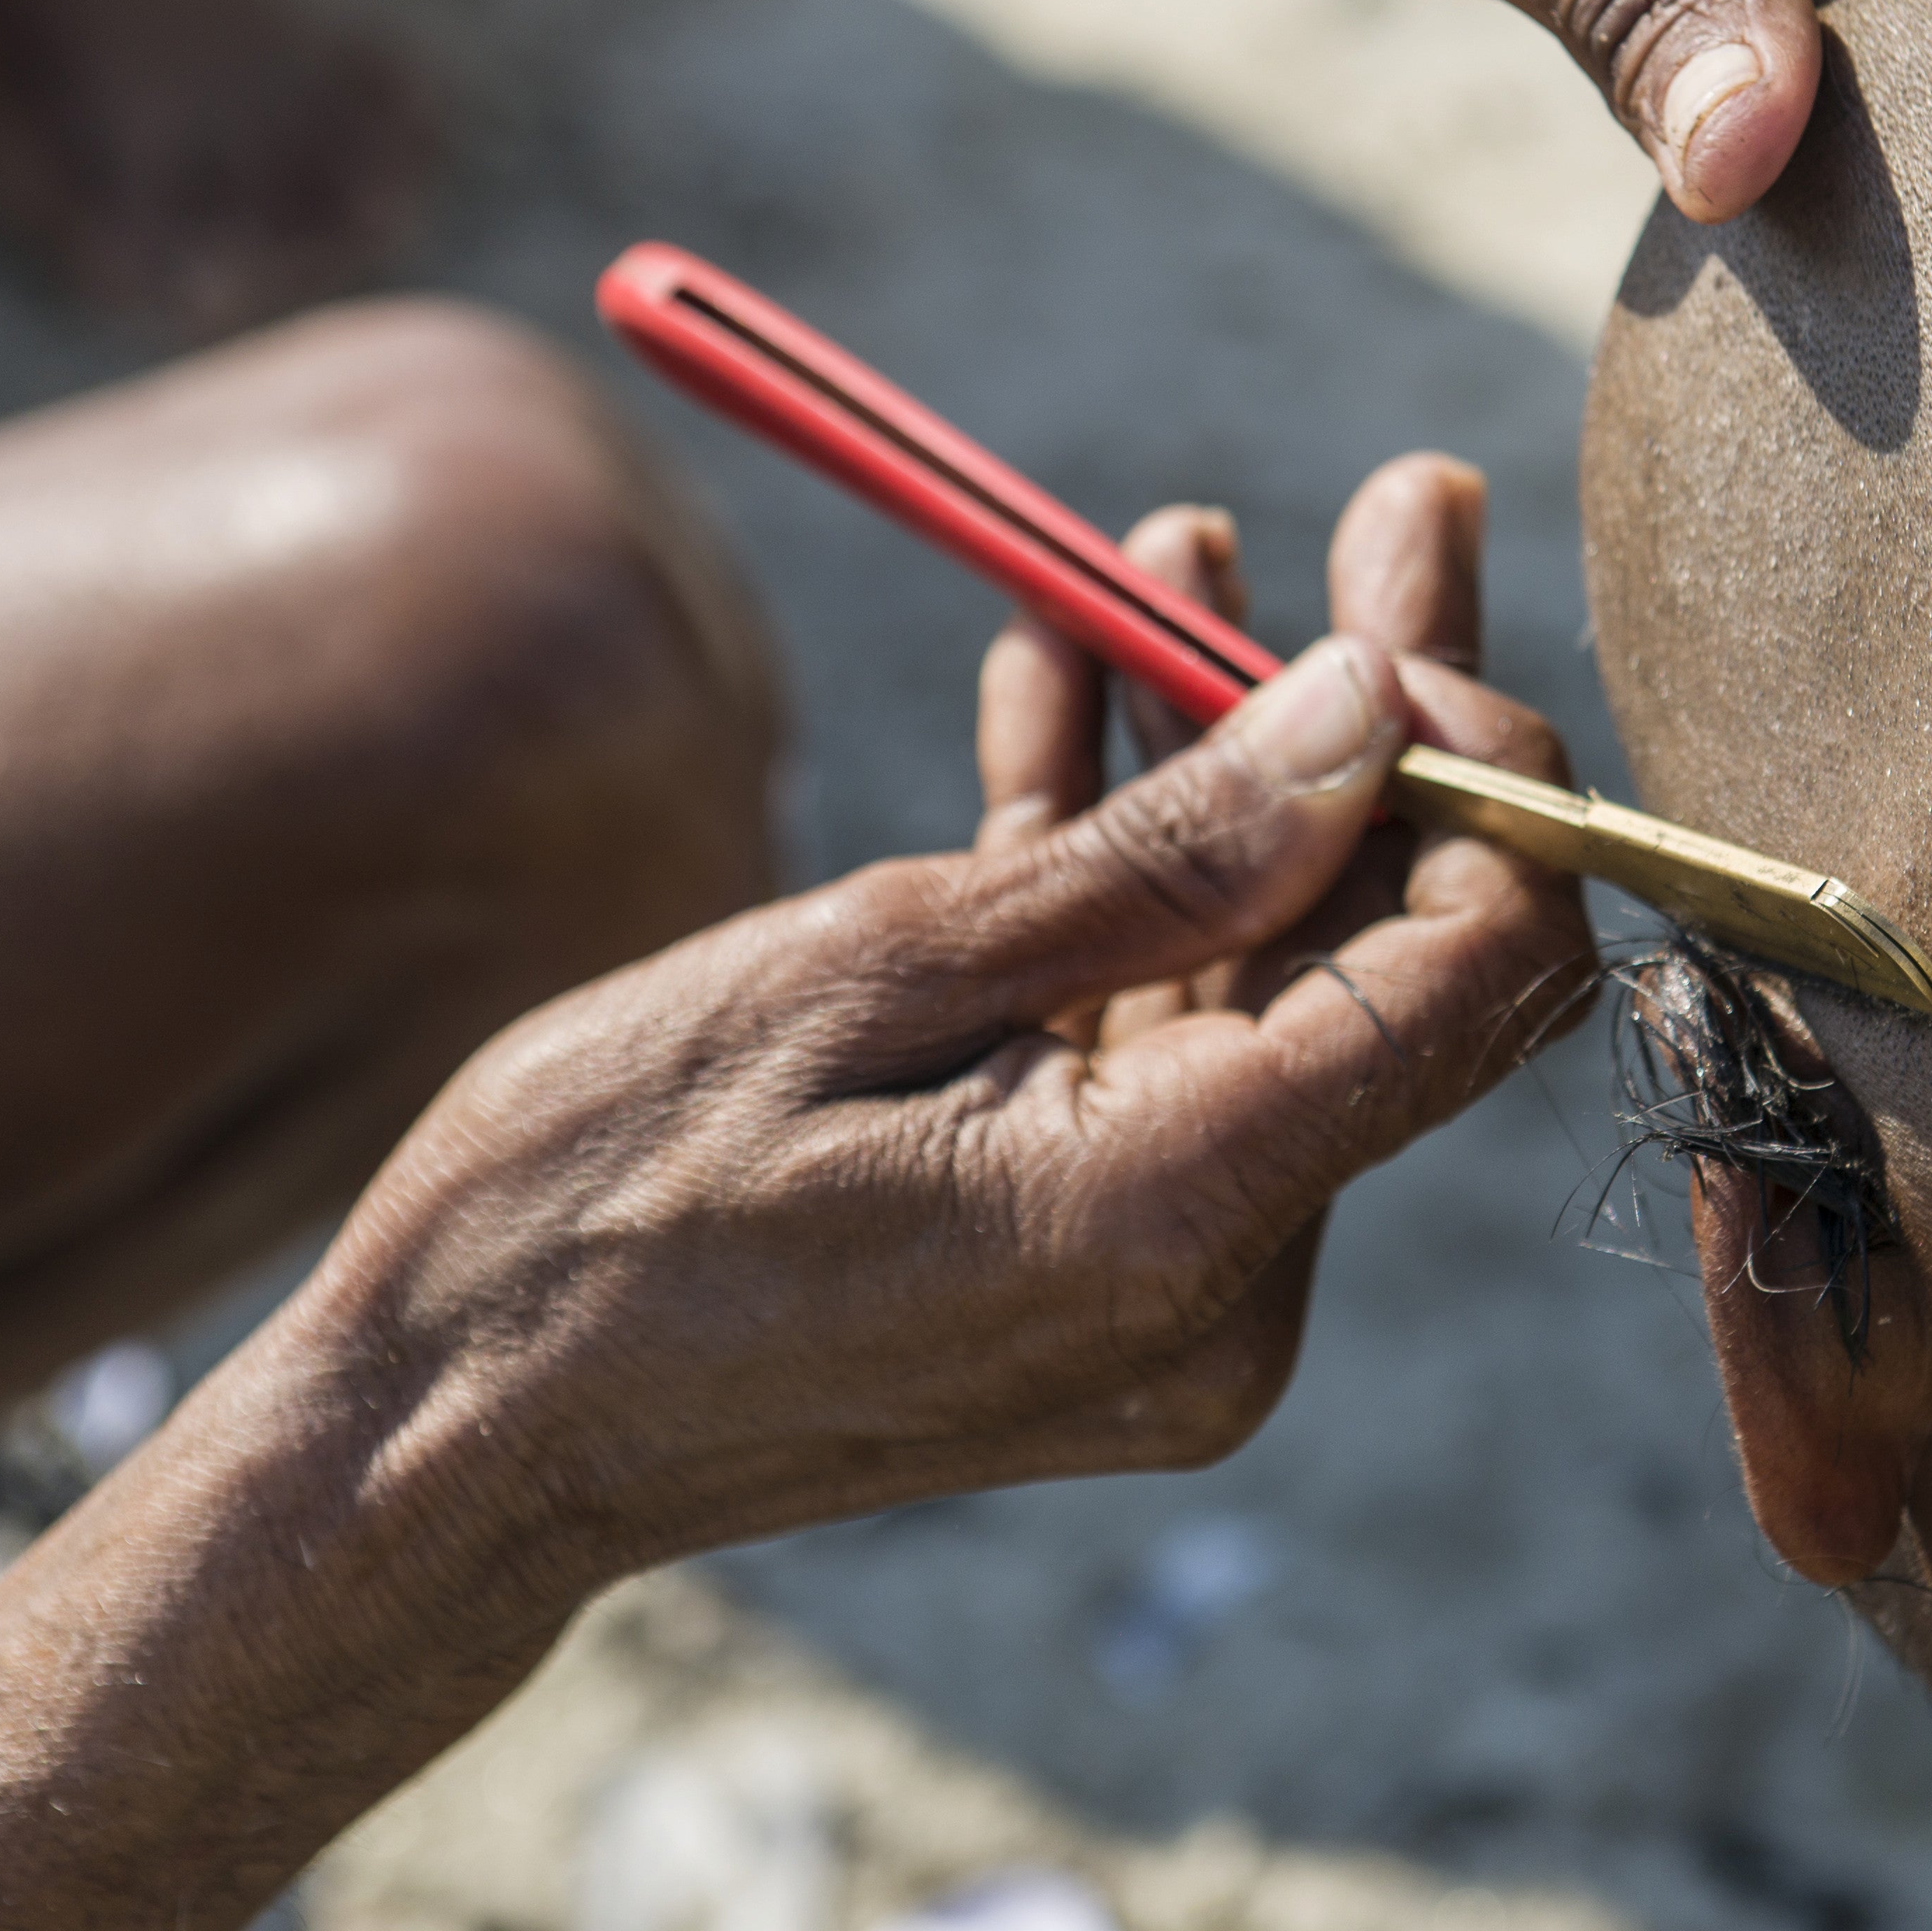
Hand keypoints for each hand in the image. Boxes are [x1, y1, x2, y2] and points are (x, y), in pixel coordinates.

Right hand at [312, 452, 1594, 1591]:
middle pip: (1396, 954)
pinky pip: (1158, 1036)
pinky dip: (1125, 876)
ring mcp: (1168, 1286)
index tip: (1397, 602)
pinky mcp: (1098, 1257)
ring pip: (1273, 975)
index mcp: (1183, 1218)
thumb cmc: (604, 1200)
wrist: (455, 1432)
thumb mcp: (871, 965)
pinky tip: (1078, 671)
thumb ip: (1152, 853)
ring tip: (1177, 549)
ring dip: (1234, 766)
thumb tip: (1371, 706)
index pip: (1476, 970)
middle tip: (1396, 499)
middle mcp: (1226, 1282)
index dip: (1476, 767)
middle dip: (1384, 720)